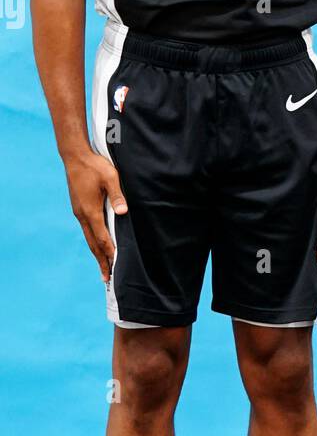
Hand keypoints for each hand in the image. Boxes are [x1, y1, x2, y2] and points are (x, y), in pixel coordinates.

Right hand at [64, 149, 127, 281]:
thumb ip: (117, 195)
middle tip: (107, 279)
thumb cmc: (95, 166)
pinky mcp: (78, 208)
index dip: (110, 252)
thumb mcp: (111, 177)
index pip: (102, 237)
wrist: (75, 156)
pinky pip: (87, 230)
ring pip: (89, 238)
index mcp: (91, 211)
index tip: (116, 266)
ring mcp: (79, 212)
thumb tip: (123, 212)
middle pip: (93, 243)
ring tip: (103, 267)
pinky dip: (93, 241)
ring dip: (96, 253)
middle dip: (101, 261)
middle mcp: (82, 215)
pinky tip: (97, 244)